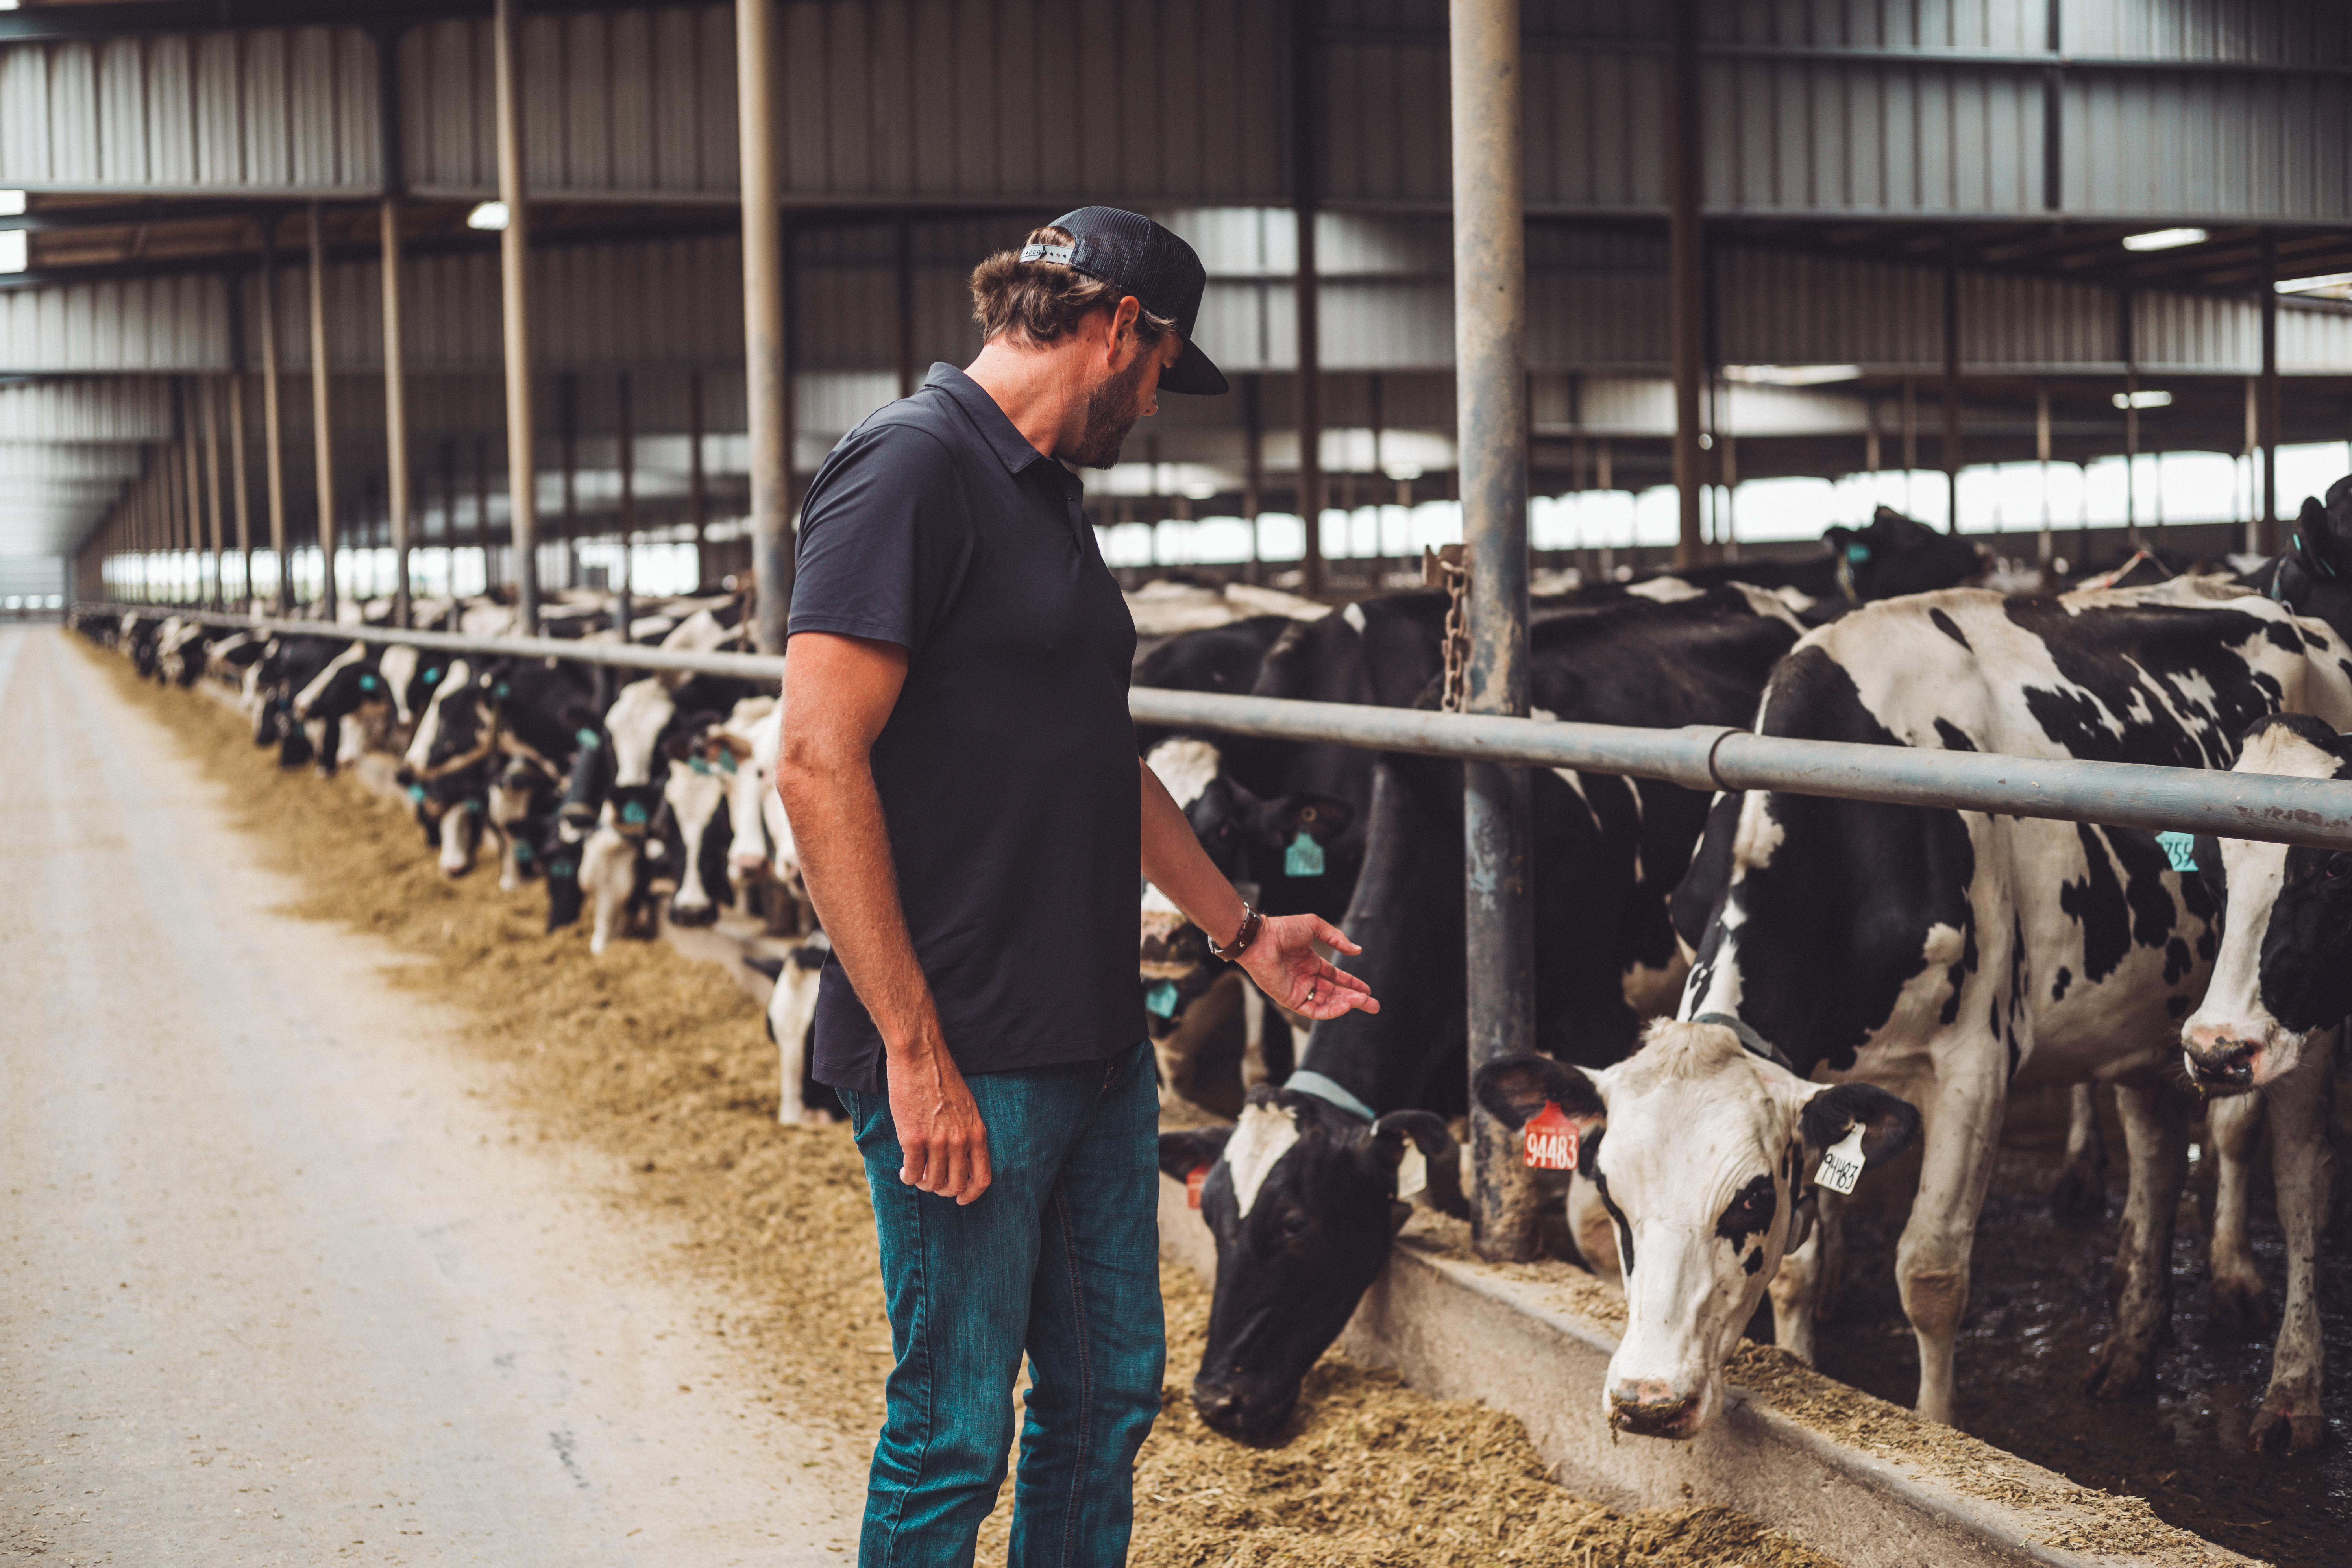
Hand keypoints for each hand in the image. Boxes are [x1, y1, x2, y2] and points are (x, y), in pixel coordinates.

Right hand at [886, 1036, 991, 1203]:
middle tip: (931, 1180)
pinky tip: (904, 1170)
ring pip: (932, 1182)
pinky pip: (912, 1172)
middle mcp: (960, 1140)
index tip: (961, 1199)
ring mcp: (937, 1141)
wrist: (921, 1057)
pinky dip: (908, 1177)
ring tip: (916, 1174)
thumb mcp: (967, 1107)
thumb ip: (967, 1134)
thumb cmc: (942, 1079)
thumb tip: (961, 1160)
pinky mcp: (913, 1138)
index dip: (971, 1195)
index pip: (982, 1178)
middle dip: (942, 1189)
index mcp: (977, 1133)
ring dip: (923, 1183)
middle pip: (955, 1185)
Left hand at [1238, 914, 1379, 1019]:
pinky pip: (1314, 1011)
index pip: (1335, 978)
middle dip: (1355, 1000)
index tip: (1367, 990)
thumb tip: (1357, 951)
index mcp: (1310, 963)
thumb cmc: (1283, 930)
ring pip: (1327, 1003)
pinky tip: (1345, 1006)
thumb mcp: (1314, 927)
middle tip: (1373, 1005)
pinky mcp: (1291, 1000)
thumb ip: (1336, 939)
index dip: (1352, 984)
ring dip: (1345, 1004)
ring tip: (1361, 1002)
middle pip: (1335, 993)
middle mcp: (1305, 978)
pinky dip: (1331, 1011)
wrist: (1261, 939)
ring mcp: (1298, 990)